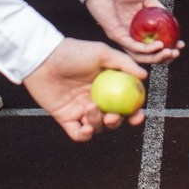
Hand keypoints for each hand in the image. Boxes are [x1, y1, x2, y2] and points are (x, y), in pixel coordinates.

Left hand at [25, 39, 148, 138]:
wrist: (44, 59)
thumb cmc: (72, 52)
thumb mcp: (102, 53)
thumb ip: (124, 63)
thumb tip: (144, 76)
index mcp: (107, 87)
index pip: (125, 104)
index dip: (134, 113)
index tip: (138, 115)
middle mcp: (95, 100)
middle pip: (113, 120)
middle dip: (117, 122)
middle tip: (113, 116)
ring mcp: (80, 110)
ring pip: (97, 127)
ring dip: (98, 122)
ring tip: (90, 107)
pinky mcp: (65, 118)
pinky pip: (78, 134)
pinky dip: (84, 135)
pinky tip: (85, 128)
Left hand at [87, 0, 179, 58]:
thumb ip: (157, 9)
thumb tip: (171, 21)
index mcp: (137, 27)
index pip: (152, 44)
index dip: (168, 47)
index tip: (181, 45)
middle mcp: (130, 34)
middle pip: (147, 54)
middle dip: (164, 57)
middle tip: (177, 53)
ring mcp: (122, 36)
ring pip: (140, 55)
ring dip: (157, 57)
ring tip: (170, 52)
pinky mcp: (115, 34)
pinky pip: (132, 47)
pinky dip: (147, 49)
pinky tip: (159, 45)